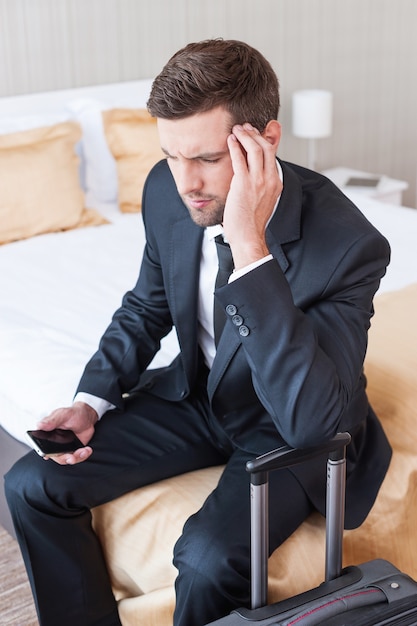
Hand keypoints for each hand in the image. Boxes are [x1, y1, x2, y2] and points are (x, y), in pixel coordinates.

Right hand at [36, 401, 97, 464]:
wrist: (87, 416)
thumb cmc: (72, 414)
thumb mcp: (62, 414)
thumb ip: (51, 420)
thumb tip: (39, 425)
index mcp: (47, 435)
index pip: (41, 446)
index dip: (44, 453)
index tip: (49, 456)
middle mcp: (54, 444)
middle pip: (55, 457)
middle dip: (65, 458)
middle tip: (72, 457)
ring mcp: (64, 448)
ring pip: (67, 459)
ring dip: (76, 457)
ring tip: (84, 451)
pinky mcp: (73, 450)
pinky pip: (76, 458)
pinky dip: (82, 456)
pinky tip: (87, 450)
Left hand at [223, 122, 281, 269]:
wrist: (248, 236)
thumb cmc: (250, 223)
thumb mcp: (262, 200)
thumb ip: (260, 185)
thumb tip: (252, 175)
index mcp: (275, 183)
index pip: (273, 154)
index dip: (264, 139)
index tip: (256, 133)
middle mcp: (269, 180)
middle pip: (267, 147)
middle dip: (255, 133)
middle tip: (245, 128)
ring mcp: (258, 181)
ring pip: (256, 149)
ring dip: (245, 136)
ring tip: (237, 130)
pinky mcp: (244, 184)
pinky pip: (240, 159)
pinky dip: (235, 146)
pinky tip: (230, 140)